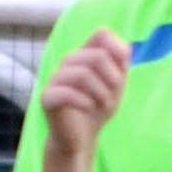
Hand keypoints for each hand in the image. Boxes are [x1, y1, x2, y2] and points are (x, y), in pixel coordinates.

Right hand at [38, 32, 131, 159]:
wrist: (79, 137)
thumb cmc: (97, 108)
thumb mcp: (115, 85)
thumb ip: (121, 65)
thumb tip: (124, 48)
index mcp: (85, 55)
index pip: (102, 34)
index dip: (117, 47)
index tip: (123, 67)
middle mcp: (68, 62)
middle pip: (98, 55)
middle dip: (112, 79)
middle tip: (112, 97)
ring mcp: (55, 78)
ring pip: (83, 74)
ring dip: (101, 93)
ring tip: (102, 105)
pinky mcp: (47, 97)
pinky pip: (67, 93)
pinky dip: (85, 102)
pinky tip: (88, 108)